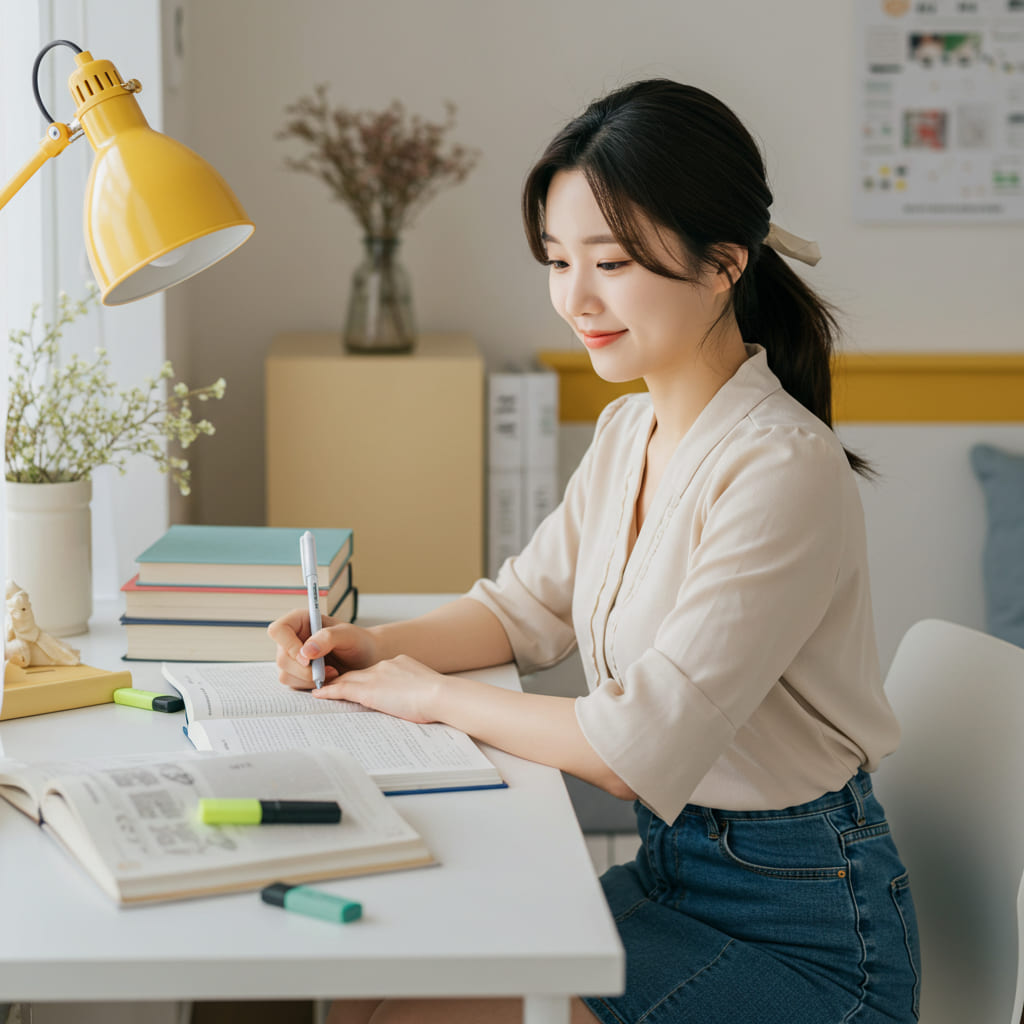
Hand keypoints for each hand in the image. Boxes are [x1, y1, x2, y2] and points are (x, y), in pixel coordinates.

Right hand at [266, 607, 380, 690]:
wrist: (365, 658)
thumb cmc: (357, 641)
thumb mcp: (348, 634)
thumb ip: (328, 638)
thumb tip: (305, 651)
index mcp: (300, 621)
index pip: (278, 630)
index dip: (288, 645)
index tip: (308, 658)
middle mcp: (292, 639)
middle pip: (281, 658)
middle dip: (305, 670)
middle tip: (329, 670)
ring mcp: (292, 658)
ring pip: (285, 674)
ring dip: (309, 679)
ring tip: (332, 673)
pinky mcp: (296, 674)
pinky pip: (294, 685)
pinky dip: (310, 686)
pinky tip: (327, 678)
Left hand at [312, 655, 445, 723]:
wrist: (439, 694)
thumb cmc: (439, 697)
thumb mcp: (425, 687)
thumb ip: (414, 689)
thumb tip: (414, 701)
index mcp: (400, 663)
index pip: (376, 671)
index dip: (363, 676)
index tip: (357, 680)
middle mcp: (385, 665)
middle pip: (358, 673)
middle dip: (343, 677)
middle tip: (327, 680)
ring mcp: (375, 676)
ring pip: (348, 679)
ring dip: (332, 683)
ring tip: (319, 687)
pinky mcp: (368, 690)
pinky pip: (342, 689)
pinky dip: (329, 691)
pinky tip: (318, 693)